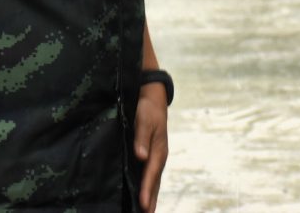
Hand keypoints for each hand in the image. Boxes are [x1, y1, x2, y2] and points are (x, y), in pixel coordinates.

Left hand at [133, 82, 168, 211]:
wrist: (152, 98)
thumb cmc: (147, 108)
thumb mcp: (144, 120)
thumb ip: (141, 138)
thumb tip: (141, 156)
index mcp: (158, 149)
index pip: (150, 174)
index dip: (146, 190)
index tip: (143, 206)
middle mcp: (158, 156)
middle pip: (154, 183)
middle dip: (150, 200)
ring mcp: (155, 157)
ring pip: (153, 181)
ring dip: (150, 197)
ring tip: (146, 212)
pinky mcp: (150, 155)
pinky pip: (149, 176)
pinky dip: (147, 188)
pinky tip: (142, 195)